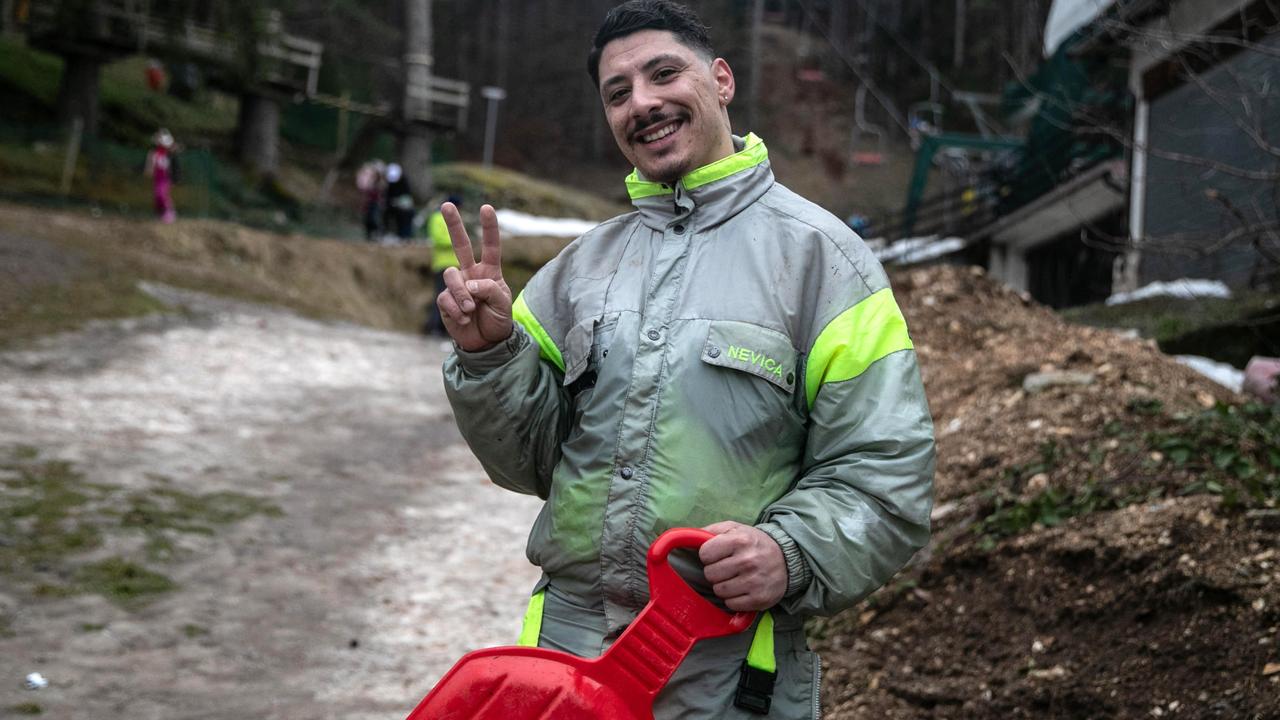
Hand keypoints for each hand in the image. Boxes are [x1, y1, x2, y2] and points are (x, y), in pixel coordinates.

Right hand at [436, 203, 512, 350]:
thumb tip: (468, 283)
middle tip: (446, 204)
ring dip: (461, 293)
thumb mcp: (503, 305)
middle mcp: (471, 274)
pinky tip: (464, 318)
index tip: (487, 207)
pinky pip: (445, 298)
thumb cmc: (498, 320)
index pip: (491, 246)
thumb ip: (489, 290)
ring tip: (471, 310)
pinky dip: (456, 309)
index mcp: (490, 272)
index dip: (489, 228)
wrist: (485, 343)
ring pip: (450, 275)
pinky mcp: (445, 300)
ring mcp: (457, 286)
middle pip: (461, 245)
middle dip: (454, 225)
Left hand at [698, 521, 787, 611]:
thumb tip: (689, 537)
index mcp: (740, 540)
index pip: (705, 553)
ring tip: (734, 578)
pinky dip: (733, 599)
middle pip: (710, 574)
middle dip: (715, 571)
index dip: (708, 555)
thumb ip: (713, 530)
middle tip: (727, 568)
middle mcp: (748, 561)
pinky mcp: (759, 599)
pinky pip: (731, 604)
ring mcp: (754, 581)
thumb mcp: (736, 528)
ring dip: (723, 586)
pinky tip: (741, 589)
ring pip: (719, 591)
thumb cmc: (755, 543)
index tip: (717, 555)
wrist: (788, 559)